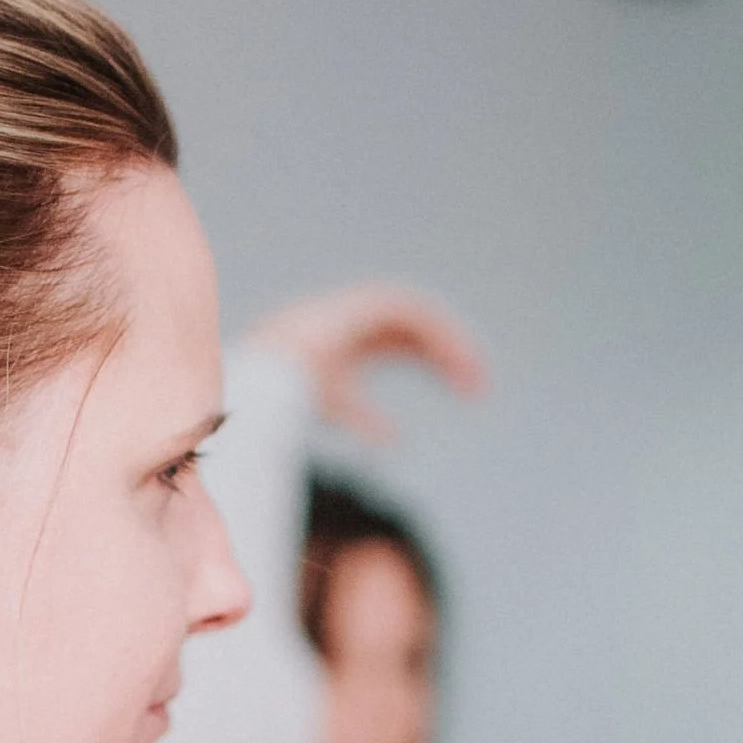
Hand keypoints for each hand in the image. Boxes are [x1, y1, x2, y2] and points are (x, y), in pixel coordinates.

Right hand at [247, 283, 488, 447]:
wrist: (261, 377)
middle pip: (417, 332)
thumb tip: (398, 439)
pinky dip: (435, 333)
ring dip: (448, 346)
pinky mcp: (361, 303)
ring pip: (419, 320)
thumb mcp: (339, 412)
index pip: (406, 346)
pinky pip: (410, 312)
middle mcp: (357, 319)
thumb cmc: (283, 399)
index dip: (438, 363)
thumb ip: (367, 420)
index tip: (471, 389)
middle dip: (450, 356)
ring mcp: (358, 307)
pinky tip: (457, 360)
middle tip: (481, 388)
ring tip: (475, 379)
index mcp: (350, 341)